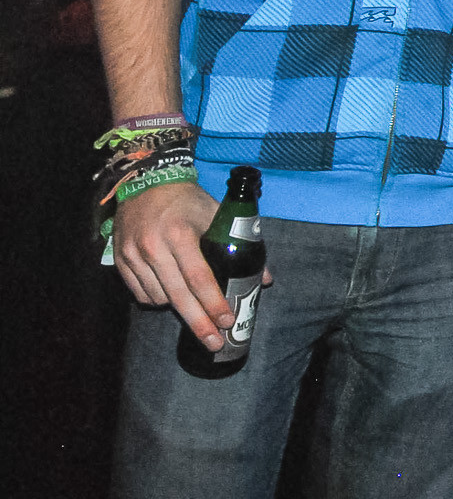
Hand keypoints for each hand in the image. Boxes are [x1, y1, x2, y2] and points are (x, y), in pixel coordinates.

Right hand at [113, 180, 270, 351]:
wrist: (146, 181)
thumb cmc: (187, 200)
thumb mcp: (217, 214)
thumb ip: (242, 244)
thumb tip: (263, 279)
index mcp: (180, 234)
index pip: (199, 278)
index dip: (214, 302)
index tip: (227, 320)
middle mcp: (153, 247)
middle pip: (178, 296)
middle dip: (198, 323)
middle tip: (214, 342)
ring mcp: (133, 255)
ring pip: (157, 298)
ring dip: (178, 309)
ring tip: (196, 313)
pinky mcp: (119, 260)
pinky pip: (139, 293)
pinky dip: (156, 300)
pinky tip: (171, 297)